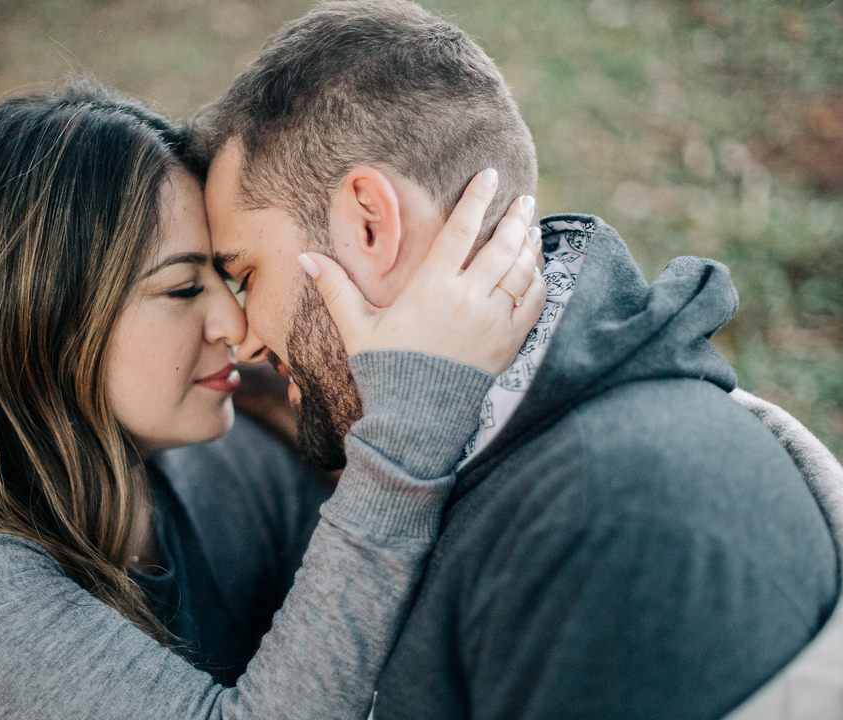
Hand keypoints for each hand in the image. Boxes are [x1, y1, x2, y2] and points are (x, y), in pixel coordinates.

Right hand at [299, 171, 545, 375]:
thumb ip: (336, 289)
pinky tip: (536, 269)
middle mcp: (467, 300)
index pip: (461, 231)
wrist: (418, 420)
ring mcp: (493, 322)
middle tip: (523, 199)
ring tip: (532, 227)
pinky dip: (538, 281)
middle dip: (516, 217)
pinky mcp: (509, 343)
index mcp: (431, 289)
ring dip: (530, 245)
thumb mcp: (358, 328)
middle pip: (502, 245)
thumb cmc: (385, 371)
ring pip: (522, 271)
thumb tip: (304, 258)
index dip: (477, 199)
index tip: (490, 176)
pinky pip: (533, 302)